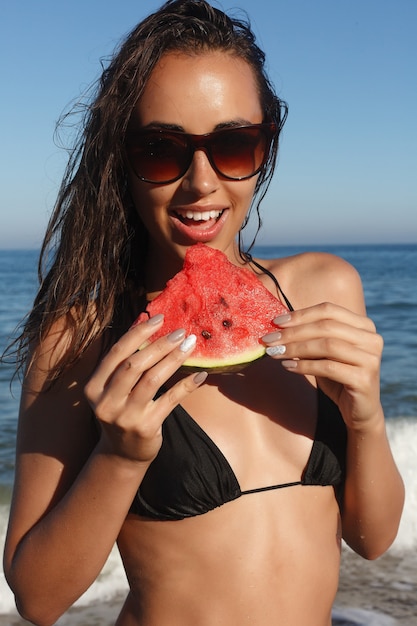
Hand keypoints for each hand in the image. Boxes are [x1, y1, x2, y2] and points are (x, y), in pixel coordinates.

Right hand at [84, 314, 206, 463]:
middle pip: (134, 365)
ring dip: (174, 359)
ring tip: (190, 345)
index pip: (117, 353)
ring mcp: (125, 417)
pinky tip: (200, 374)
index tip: (159, 318)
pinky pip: (170, 400)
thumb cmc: (122, 411)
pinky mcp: (146, 428)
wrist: (122, 454)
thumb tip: (144, 320)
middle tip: (180, 332)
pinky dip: (186, 385)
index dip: (138, 332)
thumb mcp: (114, 388)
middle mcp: (106, 402)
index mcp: (94, 387)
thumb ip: (126, 360)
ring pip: (152, 380)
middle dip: (159, 344)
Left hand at [262, 303, 383, 429]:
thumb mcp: (323, 353)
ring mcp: (370, 358)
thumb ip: (310, 337)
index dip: (300, 315)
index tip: (275, 322)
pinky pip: (328, 367)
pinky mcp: (364, 379)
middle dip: (293, 332)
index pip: (328, 310)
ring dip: (296, 348)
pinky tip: (288, 366)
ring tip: (275, 353)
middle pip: (326, 327)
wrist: (359, 410)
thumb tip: (278, 326)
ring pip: (327, 345)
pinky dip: (305, 366)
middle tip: (269, 339)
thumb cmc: (338, 377)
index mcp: (363, 326)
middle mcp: (371, 339)